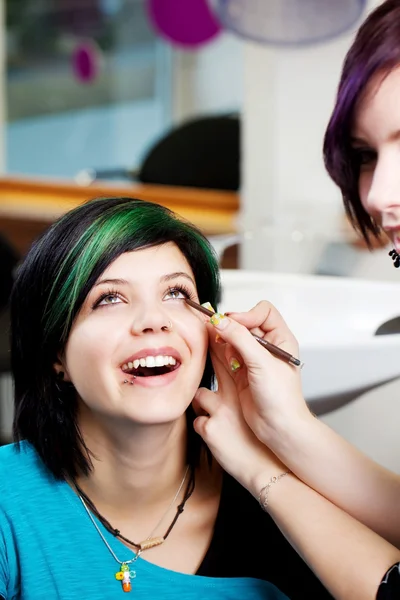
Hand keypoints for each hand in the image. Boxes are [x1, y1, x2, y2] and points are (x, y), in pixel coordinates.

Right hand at [193, 326, 285, 493]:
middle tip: (213, 327)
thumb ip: (240, 339)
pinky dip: (219, 350)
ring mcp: (254, 359)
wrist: (279, 428)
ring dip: (222, 337)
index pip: (263, 312)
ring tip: (210, 337)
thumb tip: (220, 321)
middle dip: (230, 325)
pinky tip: (213, 350)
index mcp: (281, 340)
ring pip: (234, 338)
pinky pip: (227, 354)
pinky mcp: (241, 372)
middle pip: (245, 323)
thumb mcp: (261, 363)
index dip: (247, 315)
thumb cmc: (282, 399)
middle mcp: (268, 347)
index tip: (233, 324)